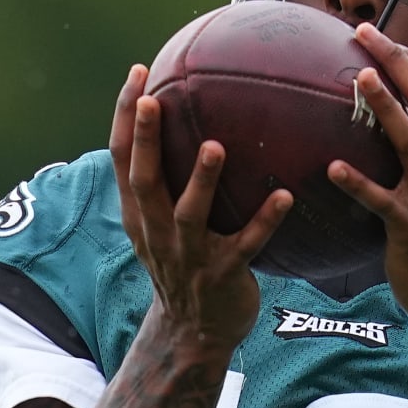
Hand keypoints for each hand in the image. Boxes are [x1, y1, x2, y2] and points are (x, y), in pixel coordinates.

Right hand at [109, 65, 292, 349]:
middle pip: (145, 181)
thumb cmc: (183, 263)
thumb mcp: (159, 224)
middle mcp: (157, 232)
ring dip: (203, 180)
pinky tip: (285, 196)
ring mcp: (188, 256)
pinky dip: (265, 221)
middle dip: (145, 140)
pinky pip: (246, 246)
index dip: (125, 118)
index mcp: (139, 215)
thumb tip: (184, 119)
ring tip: (217, 146)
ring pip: (190, 214)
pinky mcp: (222, 275)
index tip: (138, 74)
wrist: (193, 334)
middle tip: (153, 100)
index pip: (122, 159)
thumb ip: (165, 180)